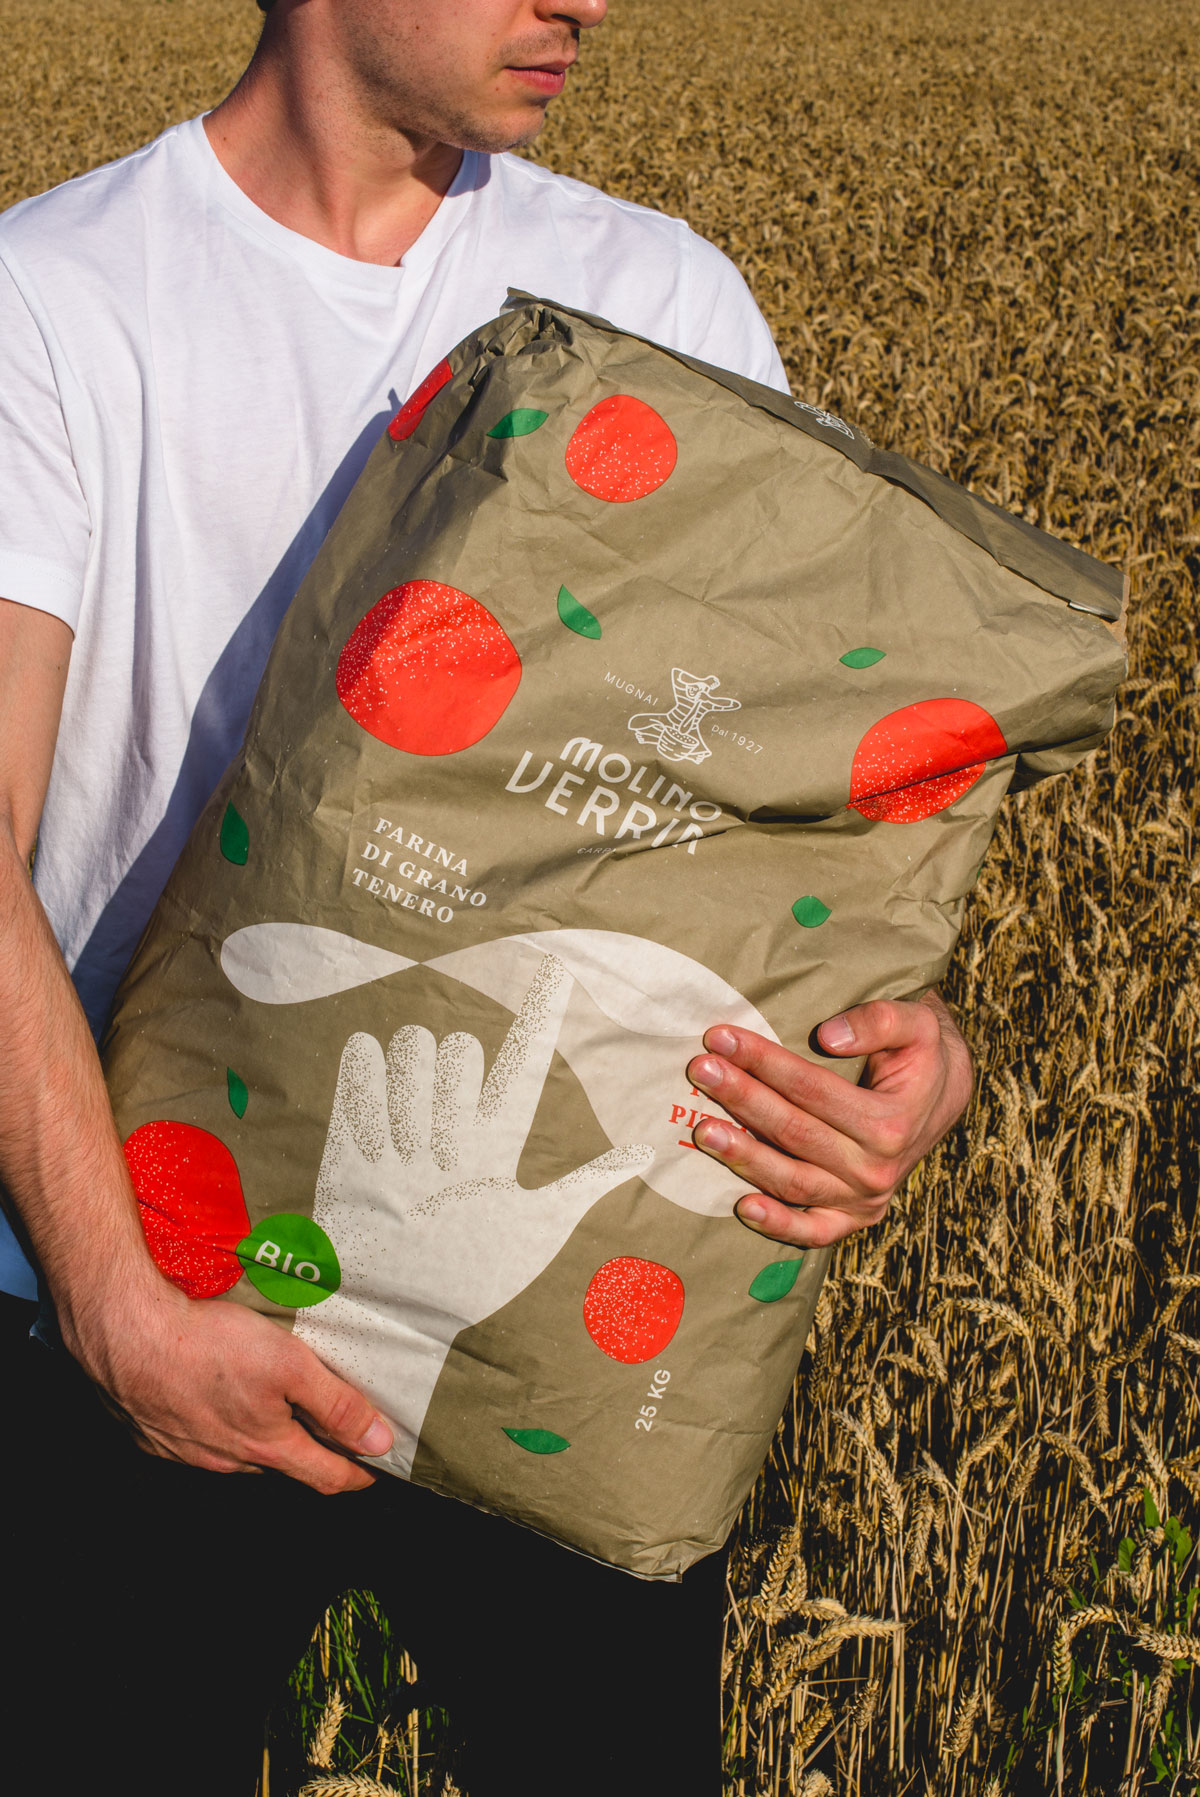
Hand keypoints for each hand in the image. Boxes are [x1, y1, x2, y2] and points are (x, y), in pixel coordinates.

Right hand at [64, 1276, 392, 1492]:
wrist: (126, 1333)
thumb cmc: (209, 1345)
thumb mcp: (292, 1365)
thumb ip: (337, 1405)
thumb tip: (380, 1442)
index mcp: (265, 1445)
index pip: (324, 1476)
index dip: (355, 1475)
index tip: (372, 1472)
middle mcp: (225, 1458)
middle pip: (279, 1461)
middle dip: (305, 1449)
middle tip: (324, 1427)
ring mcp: (185, 1450)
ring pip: (235, 1450)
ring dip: (255, 1434)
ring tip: (265, 1402)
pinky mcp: (153, 1433)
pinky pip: (194, 1437)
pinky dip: (212, 1422)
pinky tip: (211, 1393)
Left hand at [297, 954, 652, 1471]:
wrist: (396, 1320)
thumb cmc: (473, 1271)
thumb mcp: (537, 1230)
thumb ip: (588, 1183)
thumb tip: (645, 1154)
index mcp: (495, 1159)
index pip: (525, 1073)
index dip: (540, 1017)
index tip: (554, 970)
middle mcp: (447, 1151)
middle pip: (457, 1051)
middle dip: (456, 1052)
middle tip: (449, 1072)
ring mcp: (396, 1155)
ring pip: (408, 1058)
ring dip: (413, 1054)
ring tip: (411, 1071)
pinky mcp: (351, 1162)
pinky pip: (356, 1090)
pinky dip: (363, 1063)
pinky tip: (368, 1055)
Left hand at [685, 990, 971, 1247]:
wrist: (940, 1098)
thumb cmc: (920, 1055)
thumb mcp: (918, 1024)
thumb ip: (880, 1021)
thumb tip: (828, 1036)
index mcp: (890, 1122)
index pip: (812, 1089)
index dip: (765, 1062)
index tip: (721, 1037)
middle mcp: (877, 1168)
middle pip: (793, 1132)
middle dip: (742, 1098)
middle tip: (700, 1070)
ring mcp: (862, 1199)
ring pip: (792, 1181)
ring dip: (743, 1156)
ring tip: (702, 1129)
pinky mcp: (851, 1219)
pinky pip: (812, 1231)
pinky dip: (777, 1225)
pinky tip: (741, 1206)